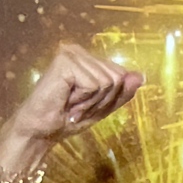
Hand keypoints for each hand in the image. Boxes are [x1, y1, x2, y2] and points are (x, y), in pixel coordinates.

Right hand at [2, 40, 144, 147]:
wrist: (41, 131)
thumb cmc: (67, 119)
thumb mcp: (102, 107)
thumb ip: (122, 92)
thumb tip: (141, 76)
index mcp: (88, 58)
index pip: (121, 75)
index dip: (108, 97)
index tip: (86, 104)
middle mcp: (79, 51)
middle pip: (117, 78)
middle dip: (101, 100)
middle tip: (77, 105)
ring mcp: (72, 53)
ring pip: (108, 81)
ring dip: (91, 101)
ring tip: (71, 104)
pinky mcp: (65, 61)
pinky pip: (95, 84)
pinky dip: (83, 99)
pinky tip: (67, 101)